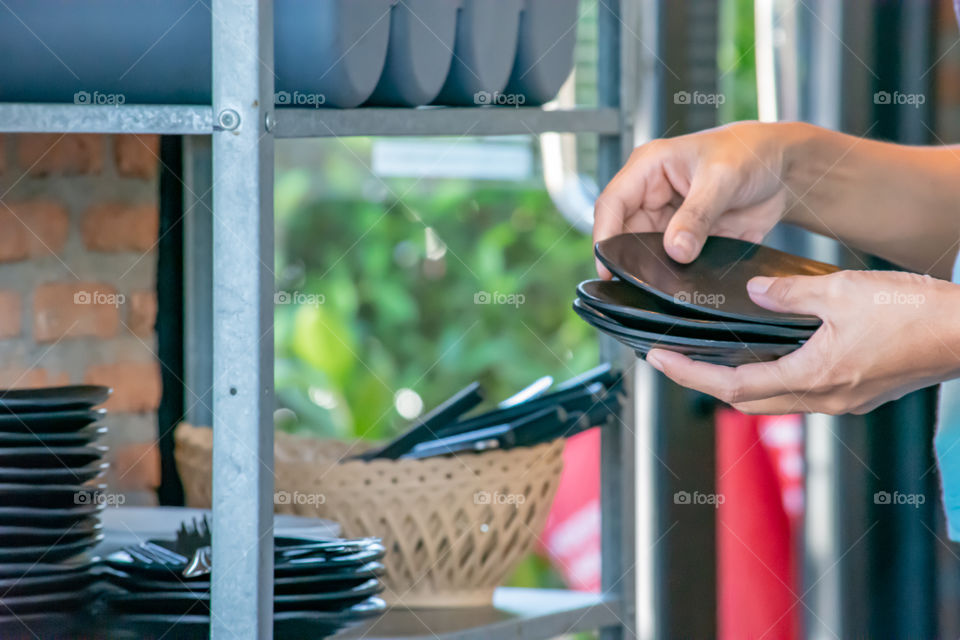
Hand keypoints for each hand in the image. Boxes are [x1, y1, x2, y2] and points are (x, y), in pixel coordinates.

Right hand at [593, 122, 803, 275]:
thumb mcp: (722, 179)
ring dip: (654, 268)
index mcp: (649, 168)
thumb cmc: (750, 153)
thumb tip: (675, 250)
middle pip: (625, 233)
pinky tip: (683, 283)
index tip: (607, 266)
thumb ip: (697, 216)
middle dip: (630, 257)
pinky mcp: (687, 238)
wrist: (785, 170)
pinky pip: (672, 261)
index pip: (612, 204)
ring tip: (664, 282)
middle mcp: (652, 194)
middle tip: (639, 280)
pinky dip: (675, 274)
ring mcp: (669, 219)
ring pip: (646, 251)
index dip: (604, 236)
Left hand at [644, 270, 959, 414]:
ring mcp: (841, 401)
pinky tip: (765, 354)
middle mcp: (823, 399)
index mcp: (814, 377)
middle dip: (703, 382)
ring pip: (773, 399)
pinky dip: (771, 376)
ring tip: (708, 357)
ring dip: (737, 382)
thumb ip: (790, 294)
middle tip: (672, 360)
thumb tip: (754, 292)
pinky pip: (799, 392)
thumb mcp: (843, 292)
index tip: (658, 359)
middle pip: (746, 401)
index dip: (689, 374)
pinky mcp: (856, 393)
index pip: (733, 385)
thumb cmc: (916, 313)